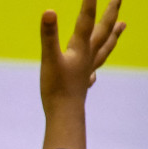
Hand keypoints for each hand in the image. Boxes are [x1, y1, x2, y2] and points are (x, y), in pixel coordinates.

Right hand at [39, 0, 125, 148]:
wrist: (65, 115)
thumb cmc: (57, 88)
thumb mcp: (49, 59)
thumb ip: (49, 35)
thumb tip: (49, 11)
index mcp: (81, 49)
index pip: (86, 21)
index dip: (89, 3)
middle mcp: (88, 57)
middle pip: (103, 31)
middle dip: (111, 13)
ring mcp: (87, 71)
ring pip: (105, 49)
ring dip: (113, 36)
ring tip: (122, 26)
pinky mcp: (82, 85)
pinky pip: (93, 73)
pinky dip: (95, 70)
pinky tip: (93, 75)